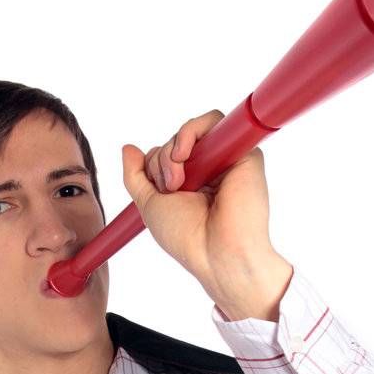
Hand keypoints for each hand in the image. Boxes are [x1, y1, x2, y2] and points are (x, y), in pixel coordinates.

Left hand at [121, 109, 289, 311]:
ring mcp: (228, 161)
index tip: (157, 188)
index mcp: (193, 185)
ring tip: (177, 179)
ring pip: (194, 129)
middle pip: (178, 141)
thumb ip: (136, 176)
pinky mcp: (245, 153)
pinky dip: (191, 131)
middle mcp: (211, 172)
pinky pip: (215, 120)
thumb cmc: (186, 238)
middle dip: (162, 160)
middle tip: (169, 187)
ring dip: (174, 148)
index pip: (168, 154)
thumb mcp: (149, 205)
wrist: (216, 253)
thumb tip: (128, 149)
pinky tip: (185, 155)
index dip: (155, 163)